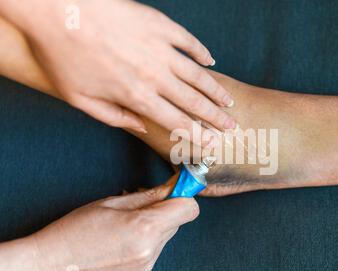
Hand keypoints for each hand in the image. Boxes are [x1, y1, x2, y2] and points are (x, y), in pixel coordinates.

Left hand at [0, 0, 234, 145]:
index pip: (176, 122)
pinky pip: (188, 41)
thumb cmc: (63, 55)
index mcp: (137, 96)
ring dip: (215, 90)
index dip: (197, 135)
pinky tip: (211, 61)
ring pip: (197, 74)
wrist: (59, 9)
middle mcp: (155, 75)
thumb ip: (113, 117)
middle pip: (194, 102)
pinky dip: (202, 53)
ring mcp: (160, 48)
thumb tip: (140, 127)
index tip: (213, 144)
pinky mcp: (160, 25)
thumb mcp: (80, 98)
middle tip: (232, 126)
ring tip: (228, 102)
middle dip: (215, 118)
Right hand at [0, 184, 198, 270]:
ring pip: (166, 234)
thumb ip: (149, 195)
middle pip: (177, 220)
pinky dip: (146, 240)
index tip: (175, 187)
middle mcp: (150, 250)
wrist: (50, 265)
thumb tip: (174, 185)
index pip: (188, 208)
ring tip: (125, 223)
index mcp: (145, 228)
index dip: (183, 194)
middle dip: (164, 208)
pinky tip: (122, 238)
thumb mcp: (112, 203)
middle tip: (139, 202)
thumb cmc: (75, 230)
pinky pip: (155, 249)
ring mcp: (146, 266)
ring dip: (154, 225)